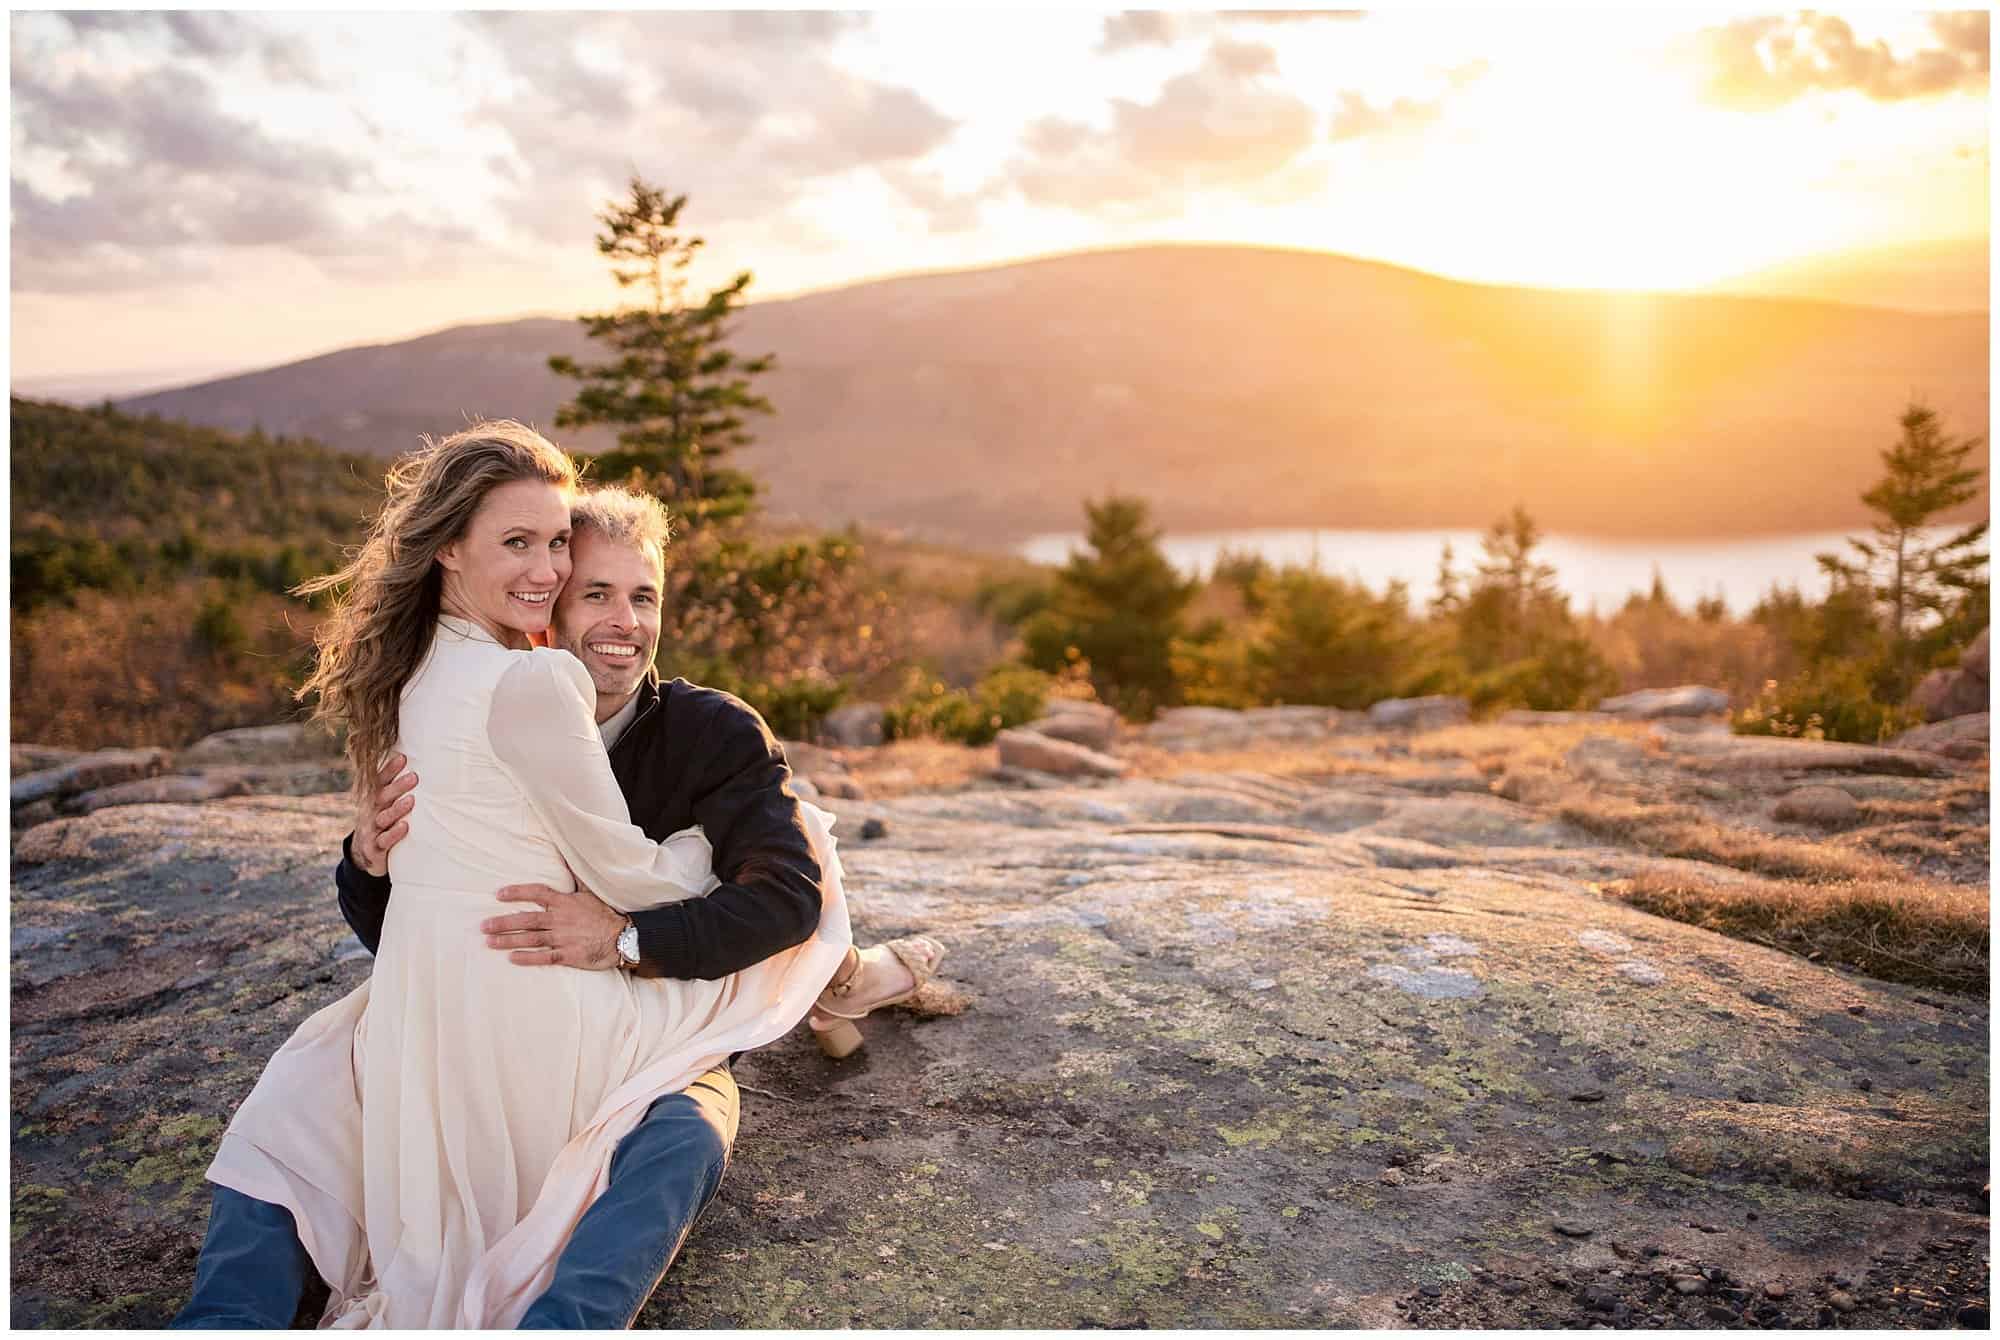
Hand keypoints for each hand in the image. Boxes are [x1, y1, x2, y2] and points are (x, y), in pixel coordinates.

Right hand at [353, 754, 416, 877]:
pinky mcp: (374, 848)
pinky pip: (384, 840)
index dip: (389, 770)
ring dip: (397, 809)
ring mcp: (371, 830)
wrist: (365, 855)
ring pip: (383, 818)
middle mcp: (370, 812)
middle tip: (414, 777)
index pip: (379, 782)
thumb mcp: (384, 805)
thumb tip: (415, 764)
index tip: (402, 758)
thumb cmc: (382, 823)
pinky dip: (393, 833)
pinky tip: (404, 826)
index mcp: (373, 799)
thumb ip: (394, 788)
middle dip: (397, 787)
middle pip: (382, 797)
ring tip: (411, 800)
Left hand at [482, 882, 625, 969]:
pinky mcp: (568, 955)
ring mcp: (563, 938)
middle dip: (504, 922)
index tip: (499, 894)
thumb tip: (566, 858)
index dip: (517, 892)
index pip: (537, 893)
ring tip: (490, 942)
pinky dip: (527, 958)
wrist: (623, 937)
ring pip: (531, 938)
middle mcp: (560, 919)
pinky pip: (544, 957)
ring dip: (509, 940)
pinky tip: (512, 958)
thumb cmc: (605, 914)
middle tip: (484, 926)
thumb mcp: (591, 892)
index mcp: (564, 902)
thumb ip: (576, 877)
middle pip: (527, 919)